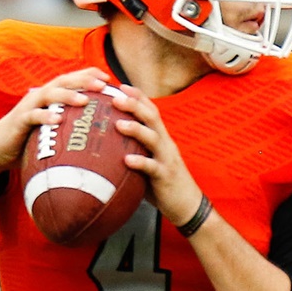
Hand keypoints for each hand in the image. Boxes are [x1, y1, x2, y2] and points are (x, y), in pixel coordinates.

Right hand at [0, 68, 110, 169]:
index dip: (89, 75)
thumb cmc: (28, 140)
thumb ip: (69, 127)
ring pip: (50, 95)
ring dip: (68, 96)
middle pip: (64, 82)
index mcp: (50, 96)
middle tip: (103, 85)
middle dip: (84, 80)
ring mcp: (29, 107)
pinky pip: (33, 116)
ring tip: (84, 101)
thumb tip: (98, 135)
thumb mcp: (51, 131)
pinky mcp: (18, 121)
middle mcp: (39, 96)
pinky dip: (45, 117)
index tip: (109, 78)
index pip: (71, 79)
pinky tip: (58, 120)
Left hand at [109, 85, 205, 225]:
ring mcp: (166, 159)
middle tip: (115, 97)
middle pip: (152, 117)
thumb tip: (104, 145)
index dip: (137, 96)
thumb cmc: (162, 183)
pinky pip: (153, 168)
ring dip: (136, 129)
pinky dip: (140, 162)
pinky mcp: (166, 176)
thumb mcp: (148, 161)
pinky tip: (127, 160)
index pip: (150, 110)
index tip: (119, 85)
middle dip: (134, 104)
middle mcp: (165, 143)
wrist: (187, 205)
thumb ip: (132, 150)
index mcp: (161, 138)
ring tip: (118, 124)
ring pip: (153, 138)